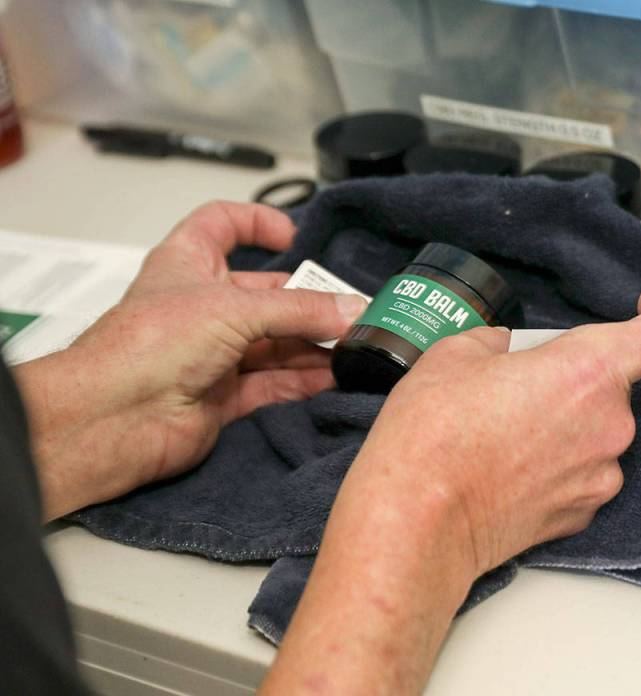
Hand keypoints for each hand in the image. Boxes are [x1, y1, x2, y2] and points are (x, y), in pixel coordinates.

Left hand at [16, 201, 366, 520]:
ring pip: (275, 343)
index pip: (221, 225)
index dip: (256, 223)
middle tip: (349, 309)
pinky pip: (274, 384)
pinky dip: (305, 381)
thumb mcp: (236, 308)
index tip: (294, 236)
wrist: (113, 417)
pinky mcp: (223, 396)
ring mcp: (212, 353)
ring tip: (354, 347)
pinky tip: (335, 378)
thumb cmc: (148, 344)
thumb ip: (300, 310)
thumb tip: (351, 310)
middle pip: (266, 295)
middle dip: (308, 301)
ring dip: (314, 345)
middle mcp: (201, 306)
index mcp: (189, 264)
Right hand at [264, 284, 640, 694]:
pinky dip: (556, 463)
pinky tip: (507, 466)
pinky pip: (583, 471)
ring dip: (564, 422)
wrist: (416, 523)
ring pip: (597, 430)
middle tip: (517, 385)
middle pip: (617, 385)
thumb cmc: (432, 436)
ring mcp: (602, 475)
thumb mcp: (453, 354)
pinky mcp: (583, 514)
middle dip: (574, 378)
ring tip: (502, 432)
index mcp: (590, 370)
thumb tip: (503, 352)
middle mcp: (612, 424)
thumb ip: (497, 343)